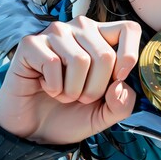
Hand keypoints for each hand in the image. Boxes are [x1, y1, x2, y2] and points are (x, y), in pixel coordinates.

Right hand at [0, 16, 140, 145]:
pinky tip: (44, 86)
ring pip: (80, 60)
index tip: (119, 79)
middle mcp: (79, 29)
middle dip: (95, 89)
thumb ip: (122, 104)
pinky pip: (53, 63)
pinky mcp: (31, 43)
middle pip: (106, 55)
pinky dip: (53, 87)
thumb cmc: (69, 115)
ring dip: (72, 90)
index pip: (128, 29)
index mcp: (102, 39)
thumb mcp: (104, 115)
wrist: (33, 130)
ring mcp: (54, 33)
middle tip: (79, 98)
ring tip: (62, 93)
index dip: (129, 55)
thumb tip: (119, 86)